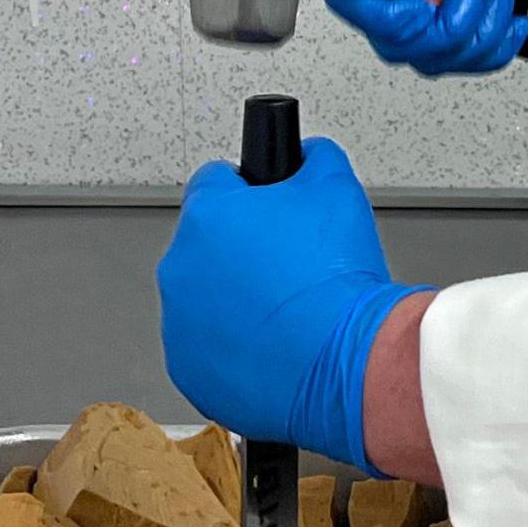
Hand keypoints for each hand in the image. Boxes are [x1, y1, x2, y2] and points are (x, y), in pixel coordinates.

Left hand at [156, 135, 427, 473]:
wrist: (347, 362)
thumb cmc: (338, 284)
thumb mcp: (338, 188)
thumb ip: (313, 158)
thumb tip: (308, 155)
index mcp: (208, 215)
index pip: (215, 182)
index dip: (250, 193)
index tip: (269, 209)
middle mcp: (181, 267)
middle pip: (208, 245)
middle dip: (243, 252)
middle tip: (290, 266)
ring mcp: (180, 324)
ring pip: (204, 300)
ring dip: (235, 301)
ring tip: (288, 312)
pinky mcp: (189, 371)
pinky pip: (207, 350)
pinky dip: (235, 348)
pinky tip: (275, 346)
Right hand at [327, 0, 527, 76]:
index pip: (353, 4)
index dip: (394, 17)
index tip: (430, 4)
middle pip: (396, 43)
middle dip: (449, 28)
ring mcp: (419, 5)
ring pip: (431, 58)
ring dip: (478, 34)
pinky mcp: (444, 24)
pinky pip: (460, 61)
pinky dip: (493, 45)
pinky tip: (509, 18)